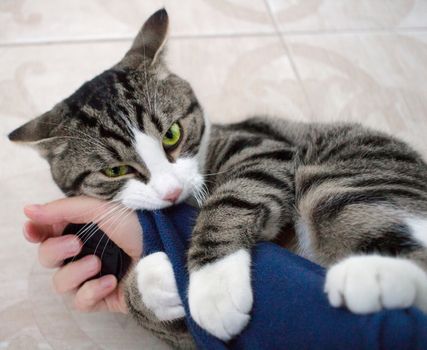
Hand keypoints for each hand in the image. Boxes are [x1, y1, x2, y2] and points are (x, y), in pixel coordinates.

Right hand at [23, 196, 141, 312]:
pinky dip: (91, 291)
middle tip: (76, 244)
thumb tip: (28, 210)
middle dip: (55, 250)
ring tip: (98, 264)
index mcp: (84, 228)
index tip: (35, 231)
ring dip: (75, 272)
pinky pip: (79, 301)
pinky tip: (111, 281)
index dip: (36, 232)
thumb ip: (64, 210)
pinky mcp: (103, 297)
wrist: (168, 249)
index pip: (48, 232)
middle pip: (47, 257)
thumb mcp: (102, 208)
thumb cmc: (140, 223)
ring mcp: (94, 275)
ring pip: (59, 282)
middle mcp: (86, 251)